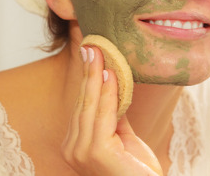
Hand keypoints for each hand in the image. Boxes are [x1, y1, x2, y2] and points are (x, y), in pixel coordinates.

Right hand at [62, 45, 161, 175]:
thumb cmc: (137, 171)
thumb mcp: (123, 138)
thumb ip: (114, 116)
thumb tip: (113, 87)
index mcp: (75, 146)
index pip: (81, 106)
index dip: (86, 80)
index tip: (89, 55)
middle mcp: (73, 149)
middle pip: (82, 103)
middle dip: (87, 72)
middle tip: (91, 46)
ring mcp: (82, 152)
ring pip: (90, 105)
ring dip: (96, 76)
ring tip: (99, 54)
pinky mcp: (97, 152)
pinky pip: (103, 114)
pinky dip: (107, 92)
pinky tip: (110, 74)